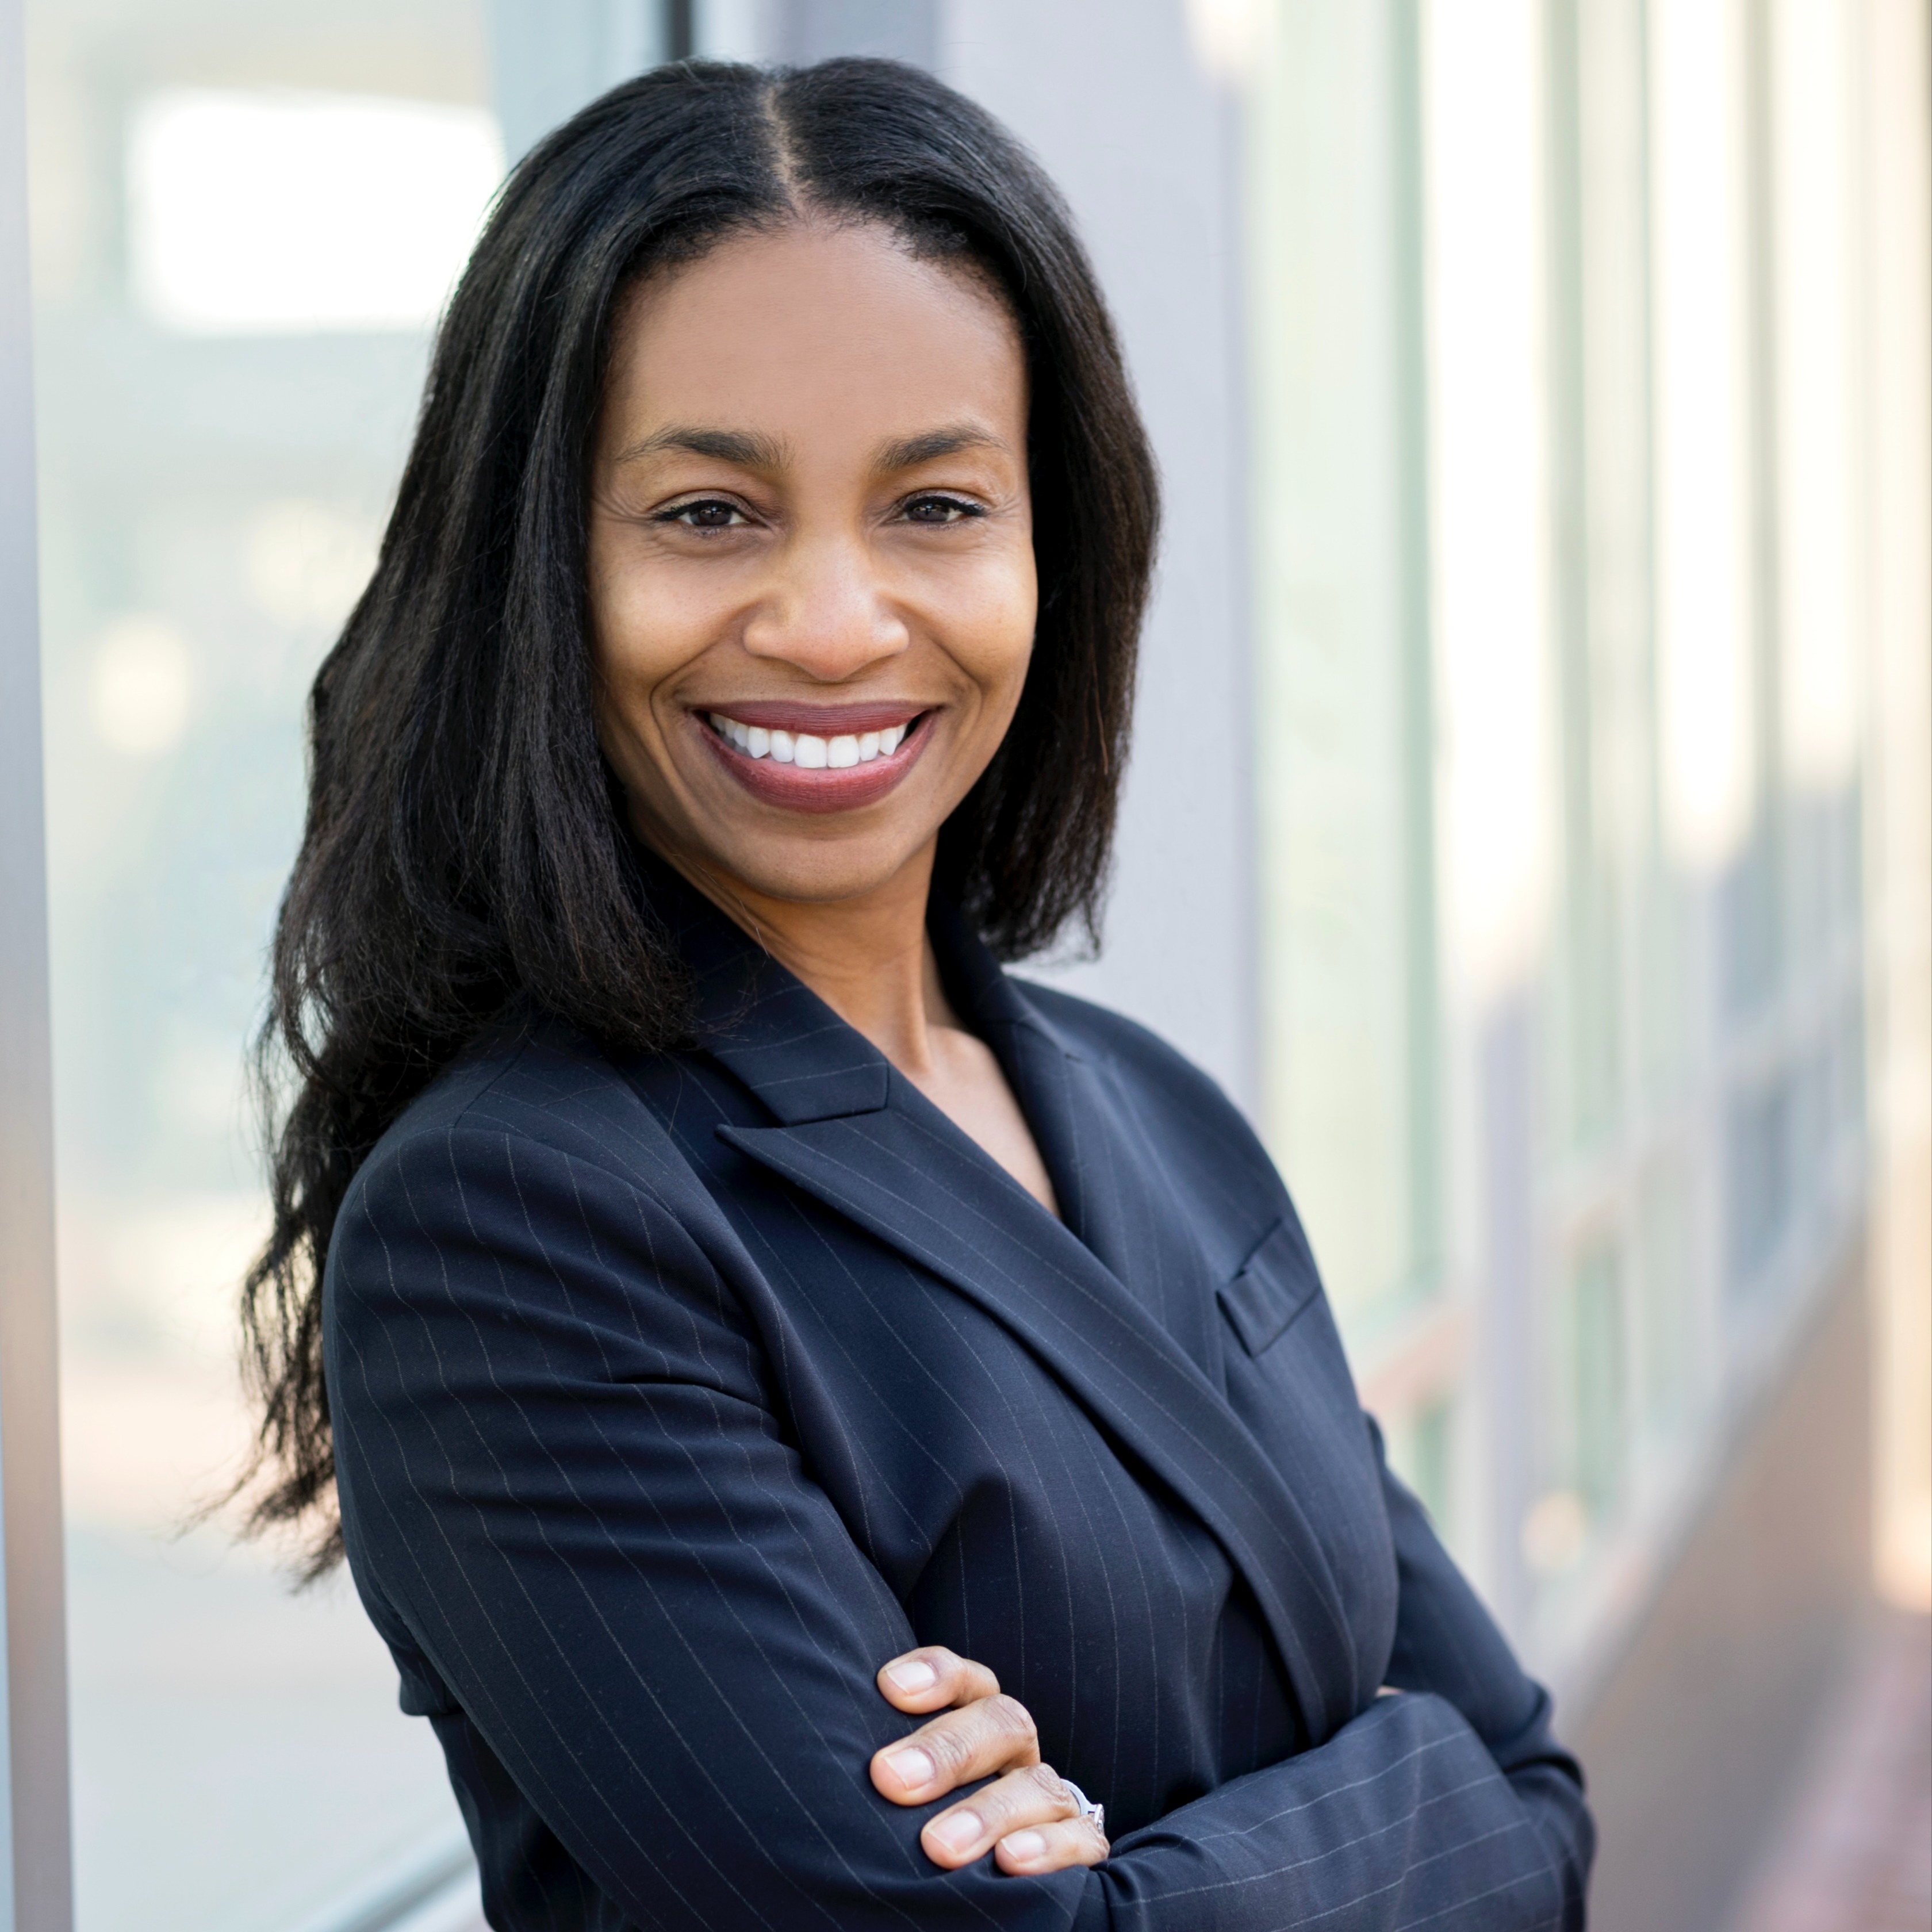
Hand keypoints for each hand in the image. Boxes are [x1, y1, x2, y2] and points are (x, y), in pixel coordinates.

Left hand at [870, 1646, 1109, 1874]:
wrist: (976, 1878)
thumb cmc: (909, 1825)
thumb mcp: (892, 1793)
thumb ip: (875, 1771)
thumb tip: (810, 1766)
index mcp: (971, 1721)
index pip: (963, 1678)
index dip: (934, 1675)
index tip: (887, 1689)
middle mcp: (1012, 1752)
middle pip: (999, 1721)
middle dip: (946, 1750)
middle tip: (889, 1780)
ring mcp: (1048, 1798)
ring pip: (1038, 1783)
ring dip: (988, 1811)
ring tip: (939, 1847)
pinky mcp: (1080, 1848)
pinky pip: (1081, 1840)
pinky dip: (1049, 1849)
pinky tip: (1010, 1864)